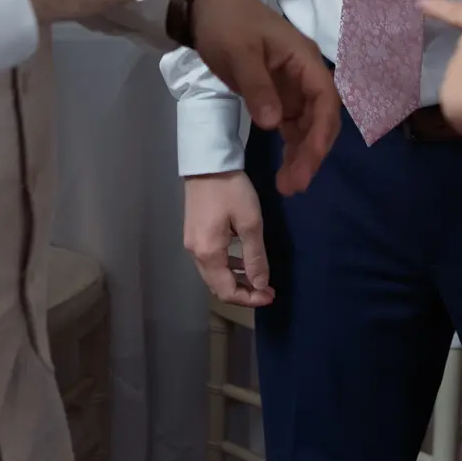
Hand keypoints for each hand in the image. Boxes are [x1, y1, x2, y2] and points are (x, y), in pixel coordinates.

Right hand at [183, 171, 273, 306]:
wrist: (207, 161)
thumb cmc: (230, 190)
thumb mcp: (250, 222)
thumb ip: (255, 257)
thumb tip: (261, 285)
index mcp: (208, 253)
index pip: (226, 291)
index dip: (249, 299)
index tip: (270, 295)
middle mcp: (195, 253)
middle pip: (217, 286)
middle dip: (243, 292)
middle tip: (267, 290)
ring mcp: (191, 242)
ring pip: (213, 274)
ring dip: (235, 280)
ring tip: (259, 278)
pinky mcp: (193, 232)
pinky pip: (210, 260)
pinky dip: (227, 266)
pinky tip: (242, 259)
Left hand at [188, 0, 340, 194]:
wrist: (209, 4)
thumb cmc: (228, 22)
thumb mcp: (239, 52)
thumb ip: (257, 87)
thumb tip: (274, 125)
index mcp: (305, 60)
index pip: (326, 101)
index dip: (321, 135)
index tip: (309, 164)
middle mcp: (305, 75)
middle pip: (321, 119)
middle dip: (312, 152)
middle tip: (293, 185)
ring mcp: (293, 86)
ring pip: (308, 126)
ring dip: (303, 154)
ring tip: (288, 185)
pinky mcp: (278, 95)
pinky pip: (292, 124)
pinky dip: (291, 146)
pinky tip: (285, 168)